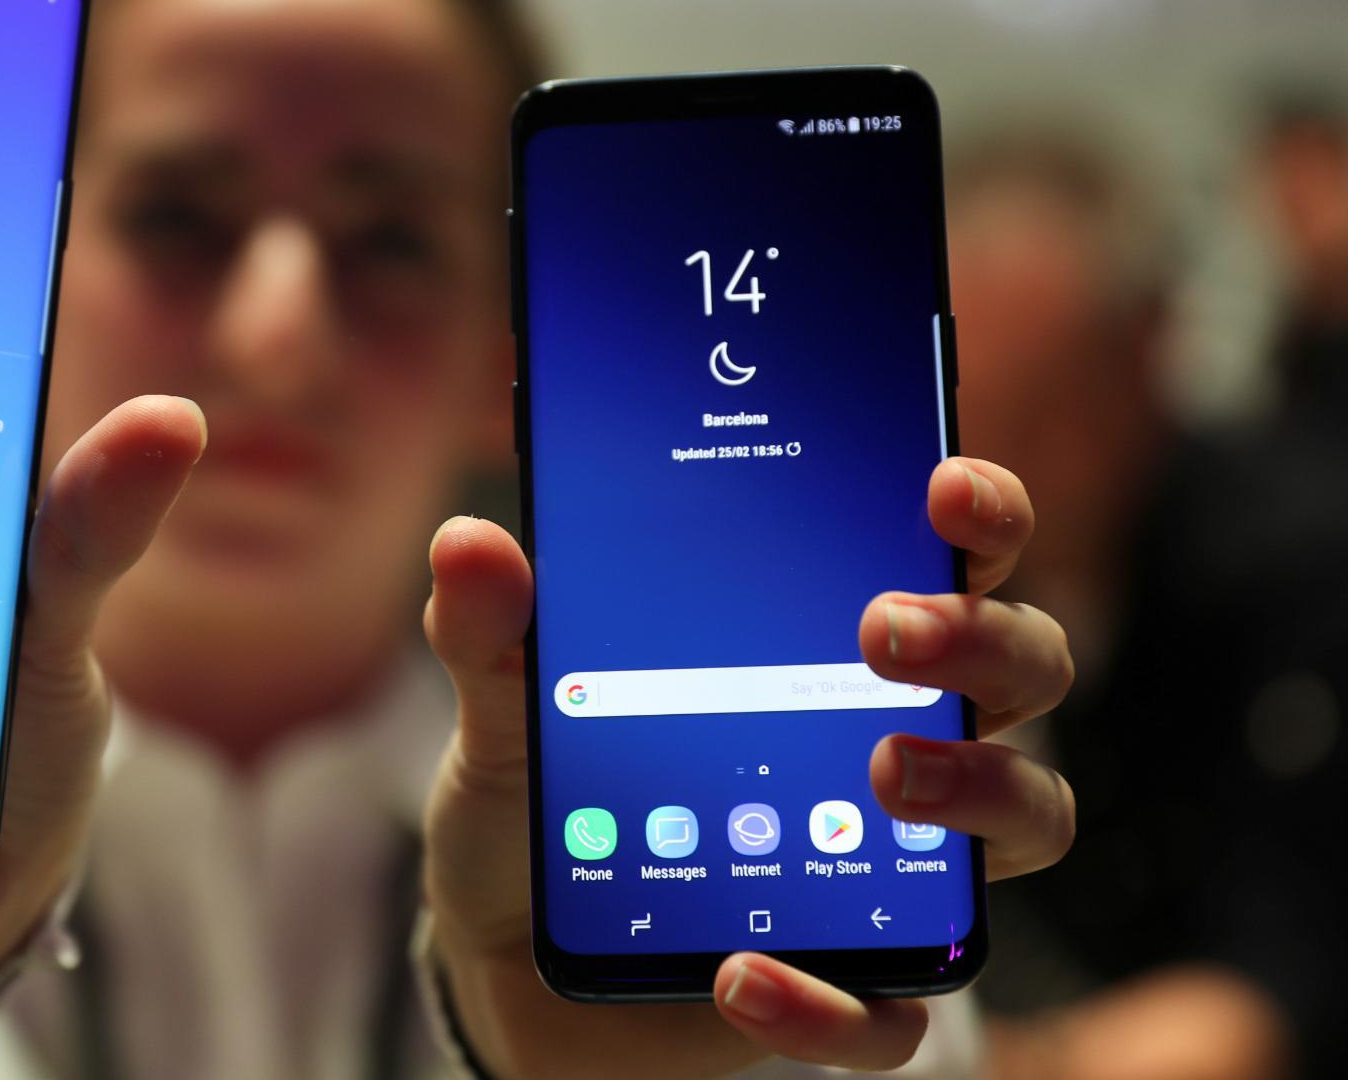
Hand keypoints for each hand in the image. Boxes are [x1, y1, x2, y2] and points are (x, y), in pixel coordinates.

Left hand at [422, 457, 1072, 1076]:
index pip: (948, 552)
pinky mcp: (851, 983)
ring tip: (883, 777)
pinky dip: (828, 1002)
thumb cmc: (550, 800)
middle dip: (980, 635)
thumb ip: (493, 632)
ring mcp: (890, 861)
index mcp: (826, 636)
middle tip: (884, 631)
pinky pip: (891, 1011)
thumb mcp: (509, 709)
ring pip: (1026, 819)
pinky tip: (741, 976)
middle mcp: (889, 732)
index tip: (941, 486)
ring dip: (979, 790)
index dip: (980, 510)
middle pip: (1021, 663)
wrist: (515, 953)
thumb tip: (470, 543)